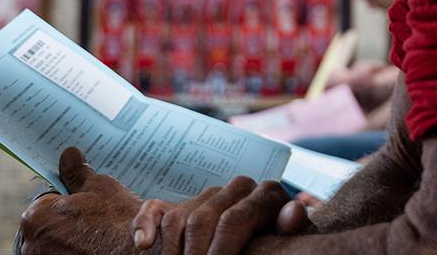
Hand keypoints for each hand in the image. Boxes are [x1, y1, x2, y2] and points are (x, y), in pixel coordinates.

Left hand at [19, 147, 140, 254]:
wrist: (137, 254)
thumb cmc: (118, 223)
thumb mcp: (101, 188)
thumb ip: (78, 173)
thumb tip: (68, 155)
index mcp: (36, 214)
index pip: (46, 203)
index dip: (68, 204)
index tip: (85, 209)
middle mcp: (29, 242)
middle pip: (46, 226)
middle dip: (64, 224)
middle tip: (92, 225)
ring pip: (52, 246)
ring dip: (66, 242)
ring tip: (94, 241)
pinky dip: (71, 254)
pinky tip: (91, 251)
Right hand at [131, 176, 311, 254]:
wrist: (267, 235)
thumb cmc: (277, 244)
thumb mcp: (285, 238)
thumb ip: (288, 225)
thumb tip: (293, 212)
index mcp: (267, 194)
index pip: (234, 220)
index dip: (222, 251)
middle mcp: (237, 188)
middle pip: (201, 221)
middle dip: (196, 254)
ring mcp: (206, 197)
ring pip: (178, 219)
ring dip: (172, 251)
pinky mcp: (179, 206)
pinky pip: (153, 210)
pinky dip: (143, 226)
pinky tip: (143, 246)